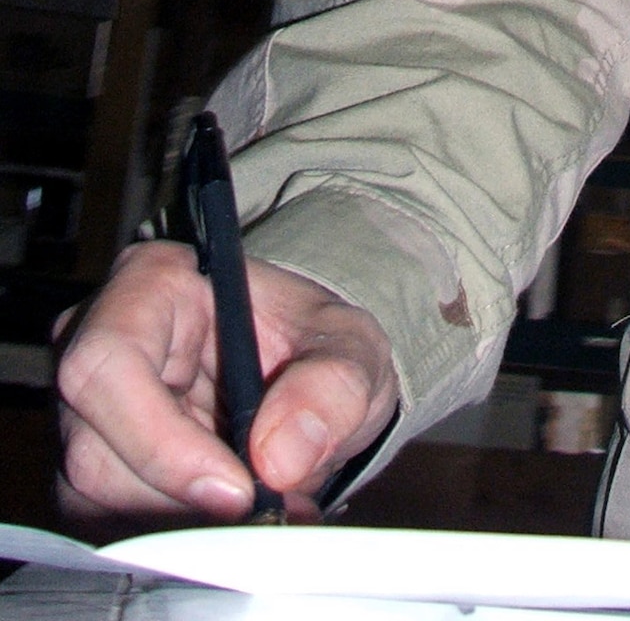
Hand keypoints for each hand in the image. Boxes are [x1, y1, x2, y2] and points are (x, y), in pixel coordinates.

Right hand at [55, 239, 398, 519]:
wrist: (308, 378)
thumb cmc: (314, 343)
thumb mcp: (349, 347)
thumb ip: (330, 386)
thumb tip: (278, 457)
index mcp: (150, 283)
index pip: (108, 364)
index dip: (159, 438)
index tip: (236, 487)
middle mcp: (99, 345)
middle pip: (94, 452)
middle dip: (183, 499)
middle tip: (263, 509)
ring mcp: (89, 414)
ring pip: (98, 501)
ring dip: (186, 524)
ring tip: (262, 509)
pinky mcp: (94, 473)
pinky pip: (113, 527)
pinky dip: (180, 536)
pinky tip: (234, 520)